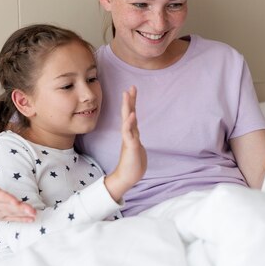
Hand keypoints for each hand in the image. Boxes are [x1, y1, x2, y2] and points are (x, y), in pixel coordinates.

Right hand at [0, 158, 35, 223]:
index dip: (5, 198)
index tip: (14, 202)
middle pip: (6, 205)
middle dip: (18, 208)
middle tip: (31, 210)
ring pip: (10, 213)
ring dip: (22, 215)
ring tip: (34, 215)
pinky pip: (9, 218)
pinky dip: (20, 219)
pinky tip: (31, 219)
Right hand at [104, 86, 146, 200]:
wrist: (127, 178)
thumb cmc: (133, 165)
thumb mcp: (137, 149)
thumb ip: (135, 141)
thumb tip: (136, 138)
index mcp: (132, 134)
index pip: (132, 115)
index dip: (132, 103)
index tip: (132, 90)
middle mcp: (129, 134)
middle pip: (129, 113)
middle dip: (129, 100)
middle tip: (130, 87)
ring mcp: (129, 139)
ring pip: (127, 120)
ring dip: (127, 107)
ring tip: (127, 94)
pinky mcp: (130, 146)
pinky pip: (129, 132)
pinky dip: (130, 122)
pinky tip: (132, 114)